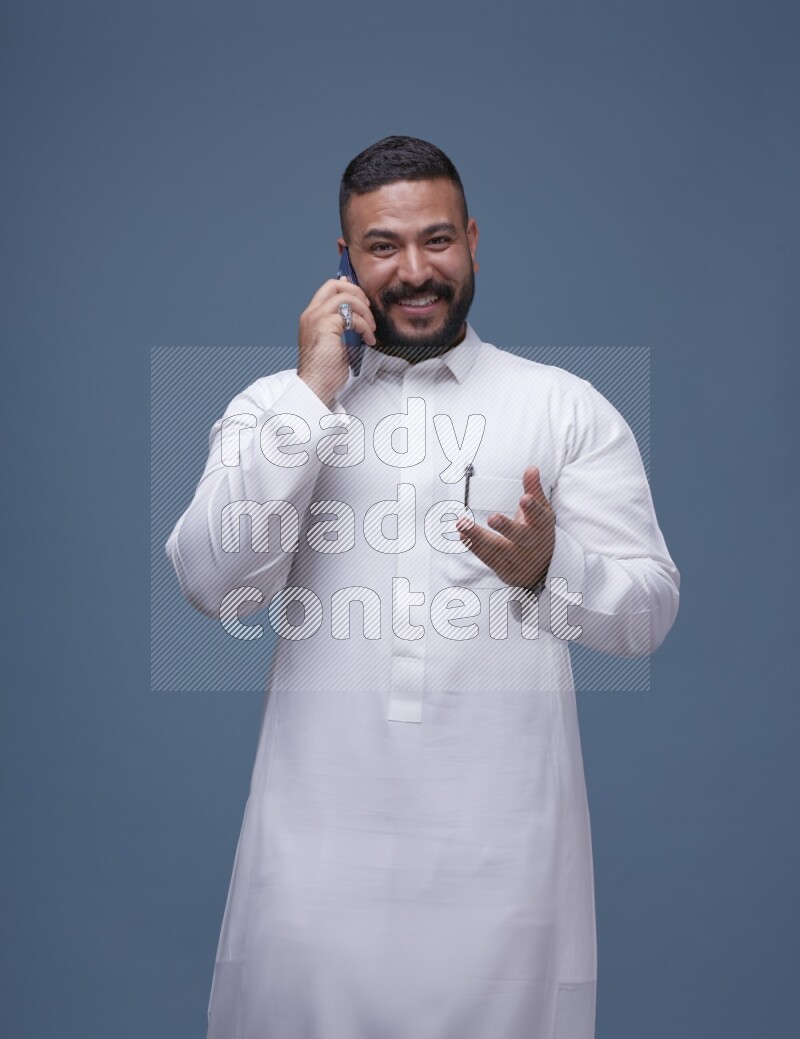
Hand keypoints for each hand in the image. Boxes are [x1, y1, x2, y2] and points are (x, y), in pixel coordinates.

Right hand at [297, 277, 376, 405]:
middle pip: (334, 285)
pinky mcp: (327, 325)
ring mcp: (317, 318)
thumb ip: (341, 328)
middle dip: (356, 292)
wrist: (316, 385)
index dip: (347, 288)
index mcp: (311, 317)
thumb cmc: (324, 371)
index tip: (362, 298)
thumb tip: (354, 319)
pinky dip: (365, 326)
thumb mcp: (334, 343)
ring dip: (364, 311)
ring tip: (371, 328)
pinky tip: (368, 338)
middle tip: (368, 307)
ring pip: (346, 298)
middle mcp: (311, 314)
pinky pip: (352, 317)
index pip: (328, 291)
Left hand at [456, 467, 554, 588]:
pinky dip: (474, 547)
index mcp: (540, 526)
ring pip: (497, 549)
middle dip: (506, 527)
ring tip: (462, 524)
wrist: (544, 569)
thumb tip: (531, 468)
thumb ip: (534, 491)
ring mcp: (517, 559)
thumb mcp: (542, 512)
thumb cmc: (538, 532)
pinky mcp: (504, 569)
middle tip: (492, 518)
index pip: (538, 516)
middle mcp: (530, 543)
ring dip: (478, 536)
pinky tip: (463, 535)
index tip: (525, 498)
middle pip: (519, 536)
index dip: (532, 508)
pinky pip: (488, 558)